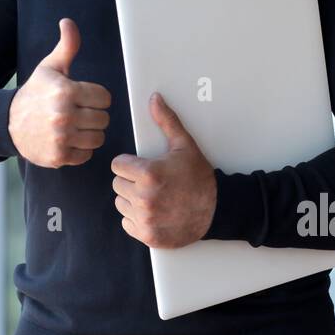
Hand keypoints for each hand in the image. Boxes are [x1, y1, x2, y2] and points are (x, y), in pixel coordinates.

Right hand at [8, 18, 111, 167]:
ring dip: (89, 133)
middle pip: (103, 119)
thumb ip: (67, 46)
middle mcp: (64, 115)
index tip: (82, 97)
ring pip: (98, 138)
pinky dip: (80, 150)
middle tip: (76, 112)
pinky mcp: (58, 157)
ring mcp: (61, 138)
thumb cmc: (35, 93)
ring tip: (74, 126)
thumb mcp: (50, 67)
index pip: (105, 98)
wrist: (8, 123)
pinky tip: (67, 140)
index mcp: (66, 91)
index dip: (95, 97)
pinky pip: (87, 155)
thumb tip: (68, 22)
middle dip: (93, 115)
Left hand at [112, 92, 216, 247]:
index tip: (141, 166)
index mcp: (149, 174)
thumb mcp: (184, 146)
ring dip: (131, 199)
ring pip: (120, 203)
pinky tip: (152, 211)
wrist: (217, 210)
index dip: (129, 164)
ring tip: (152, 196)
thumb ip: (166, 121)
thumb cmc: (199, 177)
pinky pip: (126, 223)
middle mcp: (144, 198)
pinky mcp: (147, 235)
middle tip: (149, 182)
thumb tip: (154, 99)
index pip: (117, 165)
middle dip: (130, 181)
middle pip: (117, 184)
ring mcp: (145, 219)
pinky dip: (136, 218)